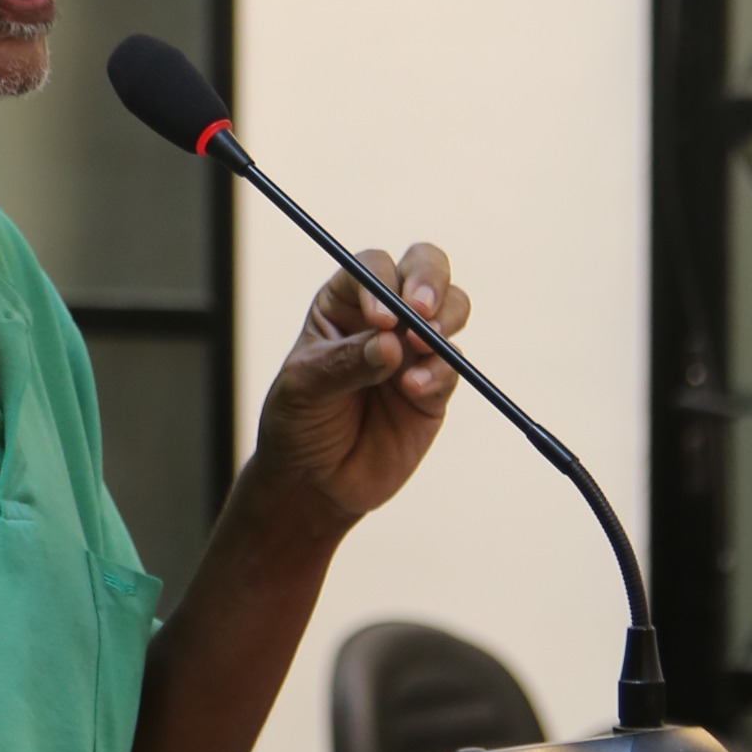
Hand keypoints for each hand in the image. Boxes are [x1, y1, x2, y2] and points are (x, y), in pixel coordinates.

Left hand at [252, 241, 469, 530]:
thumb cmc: (298, 423)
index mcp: (344, 302)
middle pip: (424, 268)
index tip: (378, 318)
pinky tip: (414, 390)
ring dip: (445, 318)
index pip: (372, 269)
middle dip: (430, 280)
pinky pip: (453, 366)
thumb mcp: (304, 388)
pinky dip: (440, 372)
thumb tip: (392, 343)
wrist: (314, 483)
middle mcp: (385, 317)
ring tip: (422, 347)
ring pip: (451, 308)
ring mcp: (414, 350)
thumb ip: (345, 363)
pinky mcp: (435, 387)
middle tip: (421, 310)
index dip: (381, 283)